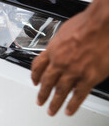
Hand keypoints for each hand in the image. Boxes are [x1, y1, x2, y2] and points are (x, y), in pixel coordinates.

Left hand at [31, 0, 108, 115]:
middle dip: (42, 93)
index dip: (35, 75)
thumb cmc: (84, 23)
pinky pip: (78, 95)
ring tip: (51, 110)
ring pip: (60, 91)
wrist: (100, 24)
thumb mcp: (63, 31)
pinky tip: (69, 110)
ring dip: (54, 102)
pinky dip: (73, 104)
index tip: (34, 81)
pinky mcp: (88, 77)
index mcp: (52, 49)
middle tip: (40, 100)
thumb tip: (58, 46)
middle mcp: (59, 62)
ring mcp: (73, 71)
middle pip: (46, 81)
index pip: (38, 66)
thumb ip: (59, 43)